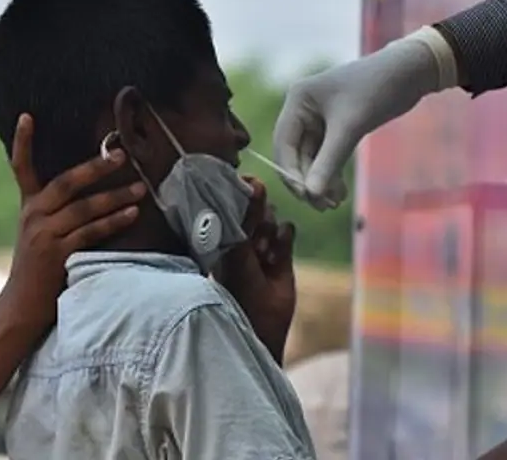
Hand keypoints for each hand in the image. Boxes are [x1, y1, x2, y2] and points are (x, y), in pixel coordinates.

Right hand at [0, 113, 146, 329]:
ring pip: (84, 208)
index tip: (27, 116)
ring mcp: (43, 235)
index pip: (21, 167)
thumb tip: (94, 190)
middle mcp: (33, 216)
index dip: (22, 142)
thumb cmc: (39, 268)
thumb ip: (58, 212)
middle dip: (95, 167)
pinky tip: (132, 214)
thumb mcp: (40, 233)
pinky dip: (114, 222)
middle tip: (121, 154)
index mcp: (29, 206)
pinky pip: (91, 232)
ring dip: (115, 196)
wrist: (21, 307)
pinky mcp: (57, 254)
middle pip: (65, 182)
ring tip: (140, 188)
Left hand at [214, 178, 296, 362]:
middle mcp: (240, 239)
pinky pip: (286, 232)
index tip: (249, 186)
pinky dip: (284, 238)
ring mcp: (261, 247)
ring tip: (264, 254)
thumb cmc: (238, 288)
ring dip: (269, 232)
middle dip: (258, 219)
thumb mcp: (239, 250)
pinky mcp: (282, 256)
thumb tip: (256, 183)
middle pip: (254, 210)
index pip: (231, 205)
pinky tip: (276, 255)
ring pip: (271, 219)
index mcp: (220, 237)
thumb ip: (247, 218)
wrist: (262, 324)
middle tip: (254, 241)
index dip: (241, 196)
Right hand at [274, 33, 441, 208]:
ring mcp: (320, 118)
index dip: (291, 173)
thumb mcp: (350, 127)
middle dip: (309, 180)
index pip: (283, 143)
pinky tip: (341, 193)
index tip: (306, 197)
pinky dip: (332, 174)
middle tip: (324, 206)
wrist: (410, 72)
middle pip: (296, 154)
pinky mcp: (337, 126)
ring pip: (312, 158)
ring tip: (335, 203)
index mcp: (298, 99)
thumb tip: (311, 194)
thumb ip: (329, 161)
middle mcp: (304, 108)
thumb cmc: (377, 89)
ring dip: (321, 181)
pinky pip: (327, 156)